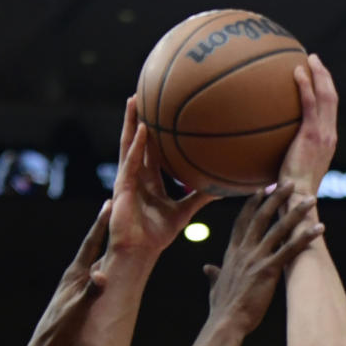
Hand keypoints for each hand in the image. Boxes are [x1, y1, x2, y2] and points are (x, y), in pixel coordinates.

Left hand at [31, 201, 110, 345]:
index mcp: (74, 275)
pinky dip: (103, 265)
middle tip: (114, 207)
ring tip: (115, 232)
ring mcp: (74, 286)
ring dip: (104, 246)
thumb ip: (90, 293)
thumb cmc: (61, 330)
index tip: (109, 203)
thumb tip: (102, 275)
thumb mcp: (77, 312)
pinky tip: (108, 266)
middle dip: (104, 228)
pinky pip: (95, 275)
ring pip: (94, 260)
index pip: (91, 243)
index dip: (101, 223)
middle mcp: (73, 276)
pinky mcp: (76, 296)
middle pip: (93, 247)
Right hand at [106, 96, 214, 258]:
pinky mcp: (122, 188)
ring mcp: (127, 180)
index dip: (152, 132)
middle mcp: (136, 176)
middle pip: (135, 141)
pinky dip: (136, 147)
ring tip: (134, 100)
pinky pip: (130, 163)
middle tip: (141, 93)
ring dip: (131, 122)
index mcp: (148, 181)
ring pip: (127, 145)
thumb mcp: (185, 212)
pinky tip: (142, 130)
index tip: (157, 111)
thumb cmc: (157, 236)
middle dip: (137, 118)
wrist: (139, 252)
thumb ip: (200, 198)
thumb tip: (223, 190)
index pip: (149, 151)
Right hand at [203, 185, 323, 334]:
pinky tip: (320, 228)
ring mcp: (256, 259)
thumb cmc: (222, 309)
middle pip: (261, 217)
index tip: (261, 190)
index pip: (242, 222)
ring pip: (278, 229)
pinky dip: (305, 237)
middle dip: (275, 198)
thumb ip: (214, 275)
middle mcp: (244, 251)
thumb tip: (208, 268)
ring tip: (310, 199)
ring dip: (296, 212)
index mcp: (232, 254)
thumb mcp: (215, 287)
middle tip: (289, 182)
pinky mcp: (268, 271)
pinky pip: (290, 250)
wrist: (225, 323)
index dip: (252, 204)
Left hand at [278, 54, 338, 199]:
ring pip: (326, 95)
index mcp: (328, 141)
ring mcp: (323, 133)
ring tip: (309, 58)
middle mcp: (330, 134)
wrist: (298, 199)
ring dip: (319, 74)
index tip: (318, 78)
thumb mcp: (294, 170)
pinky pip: (310, 103)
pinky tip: (296, 72)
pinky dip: (305, 85)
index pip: (330, 111)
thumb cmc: (293, 192)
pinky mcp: (312, 134)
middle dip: (325, 76)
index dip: (326, 91)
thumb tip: (271, 151)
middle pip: (332, 97)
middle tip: (314, 60)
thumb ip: (290, 156)